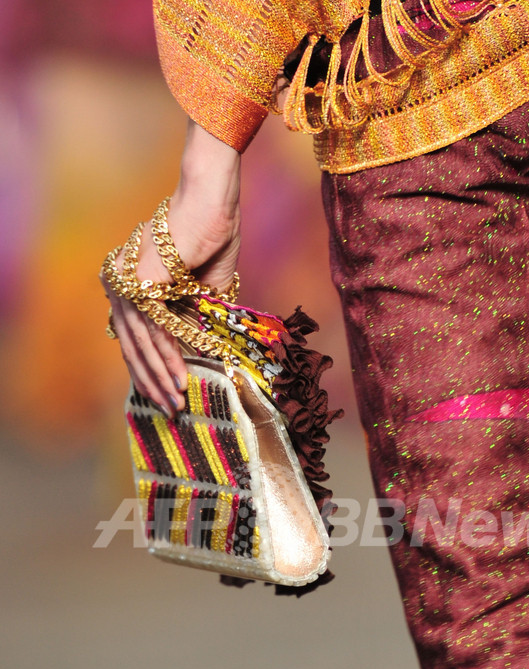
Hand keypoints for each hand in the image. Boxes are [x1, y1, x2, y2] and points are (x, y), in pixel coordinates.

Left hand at [102, 120, 240, 416]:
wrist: (210, 202)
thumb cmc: (211, 233)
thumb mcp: (204, 287)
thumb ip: (195, 316)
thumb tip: (198, 349)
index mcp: (130, 282)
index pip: (135, 336)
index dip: (151, 367)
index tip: (167, 394)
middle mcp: (119, 284)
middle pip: (132, 345)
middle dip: (152, 382)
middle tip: (169, 410)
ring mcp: (126, 284)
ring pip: (141, 343)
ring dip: (160, 376)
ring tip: (177, 401)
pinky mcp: (140, 284)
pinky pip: (152, 331)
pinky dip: (167, 357)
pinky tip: (179, 378)